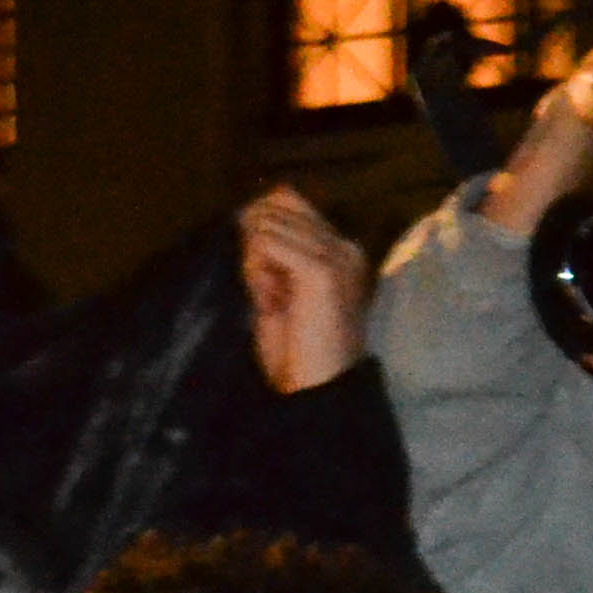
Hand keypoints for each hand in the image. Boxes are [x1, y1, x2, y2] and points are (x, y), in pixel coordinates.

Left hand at [238, 184, 371, 395]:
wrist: (317, 392)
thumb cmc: (296, 352)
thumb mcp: (279, 289)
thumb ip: (270, 253)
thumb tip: (247, 214)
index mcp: (341, 250)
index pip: (287, 200)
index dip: (259, 230)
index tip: (264, 280)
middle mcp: (345, 246)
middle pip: (277, 203)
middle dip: (255, 241)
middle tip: (266, 292)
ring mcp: (337, 256)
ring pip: (268, 223)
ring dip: (254, 260)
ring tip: (270, 300)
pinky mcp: (323, 270)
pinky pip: (268, 243)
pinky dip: (257, 270)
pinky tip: (269, 300)